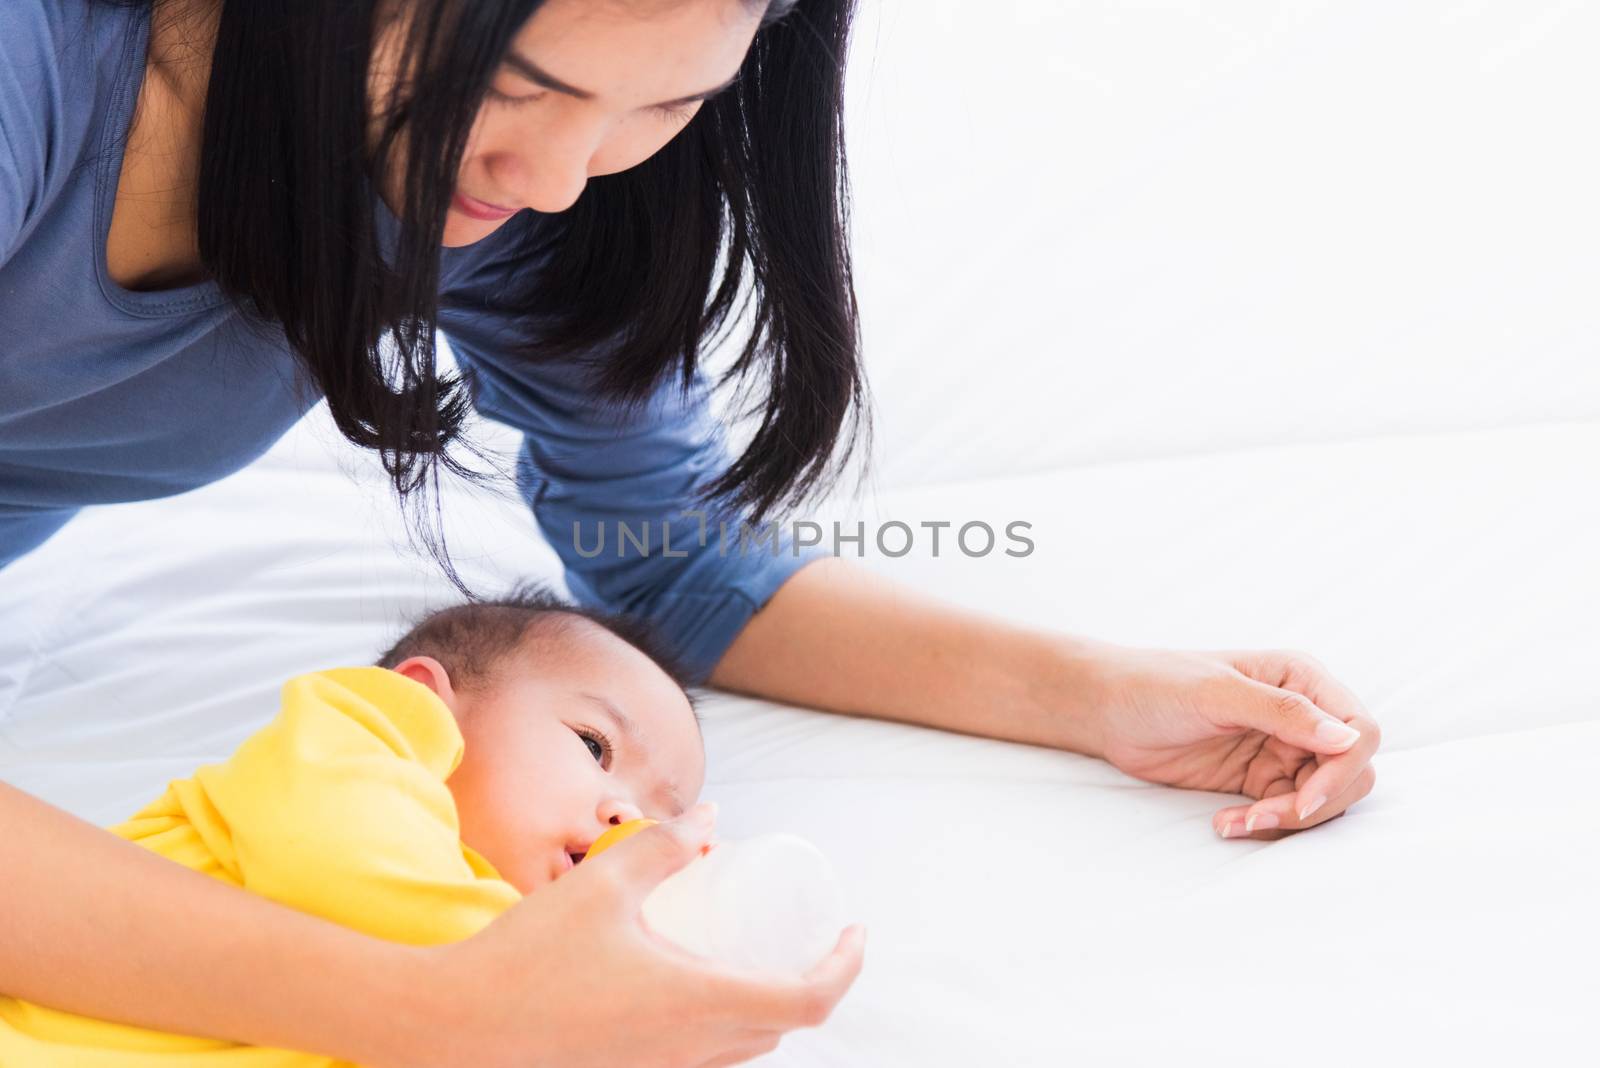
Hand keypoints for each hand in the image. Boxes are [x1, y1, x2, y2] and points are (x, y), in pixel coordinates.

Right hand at [404, 805, 865, 1067]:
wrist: (452, 1031)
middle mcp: (689, 1051)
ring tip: (756, 955)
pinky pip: (700, 1059)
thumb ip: (665, 845)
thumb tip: (712, 818)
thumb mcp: (604, 883)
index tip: (854, 930)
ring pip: (740, 1048)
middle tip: (807, 934)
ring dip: (764, 1006)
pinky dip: (721, 1025)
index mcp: (698, 1004)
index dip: (844, 966)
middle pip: (779, 1027)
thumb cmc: (526, 957)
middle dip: (808, 981)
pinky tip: (694, 987)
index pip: (808, 1001)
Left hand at [1082, 644, 1380, 839]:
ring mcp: (1283, 749)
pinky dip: (1262, 825)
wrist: (1108, 709)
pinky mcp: (1259, 780)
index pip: (1358, 731)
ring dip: (1287, 820)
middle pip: (1350, 772)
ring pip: (1322, 799)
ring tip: (1237, 822)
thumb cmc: (1157, 684)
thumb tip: (1348, 738)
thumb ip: (1282, 712)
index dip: (1343, 771)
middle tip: (1262, 817)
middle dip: (1316, 803)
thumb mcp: (1216, 693)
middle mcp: (1302, 714)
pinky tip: (1225, 824)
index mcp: (1302, 679)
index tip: (1304, 800)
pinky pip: (1285, 812)